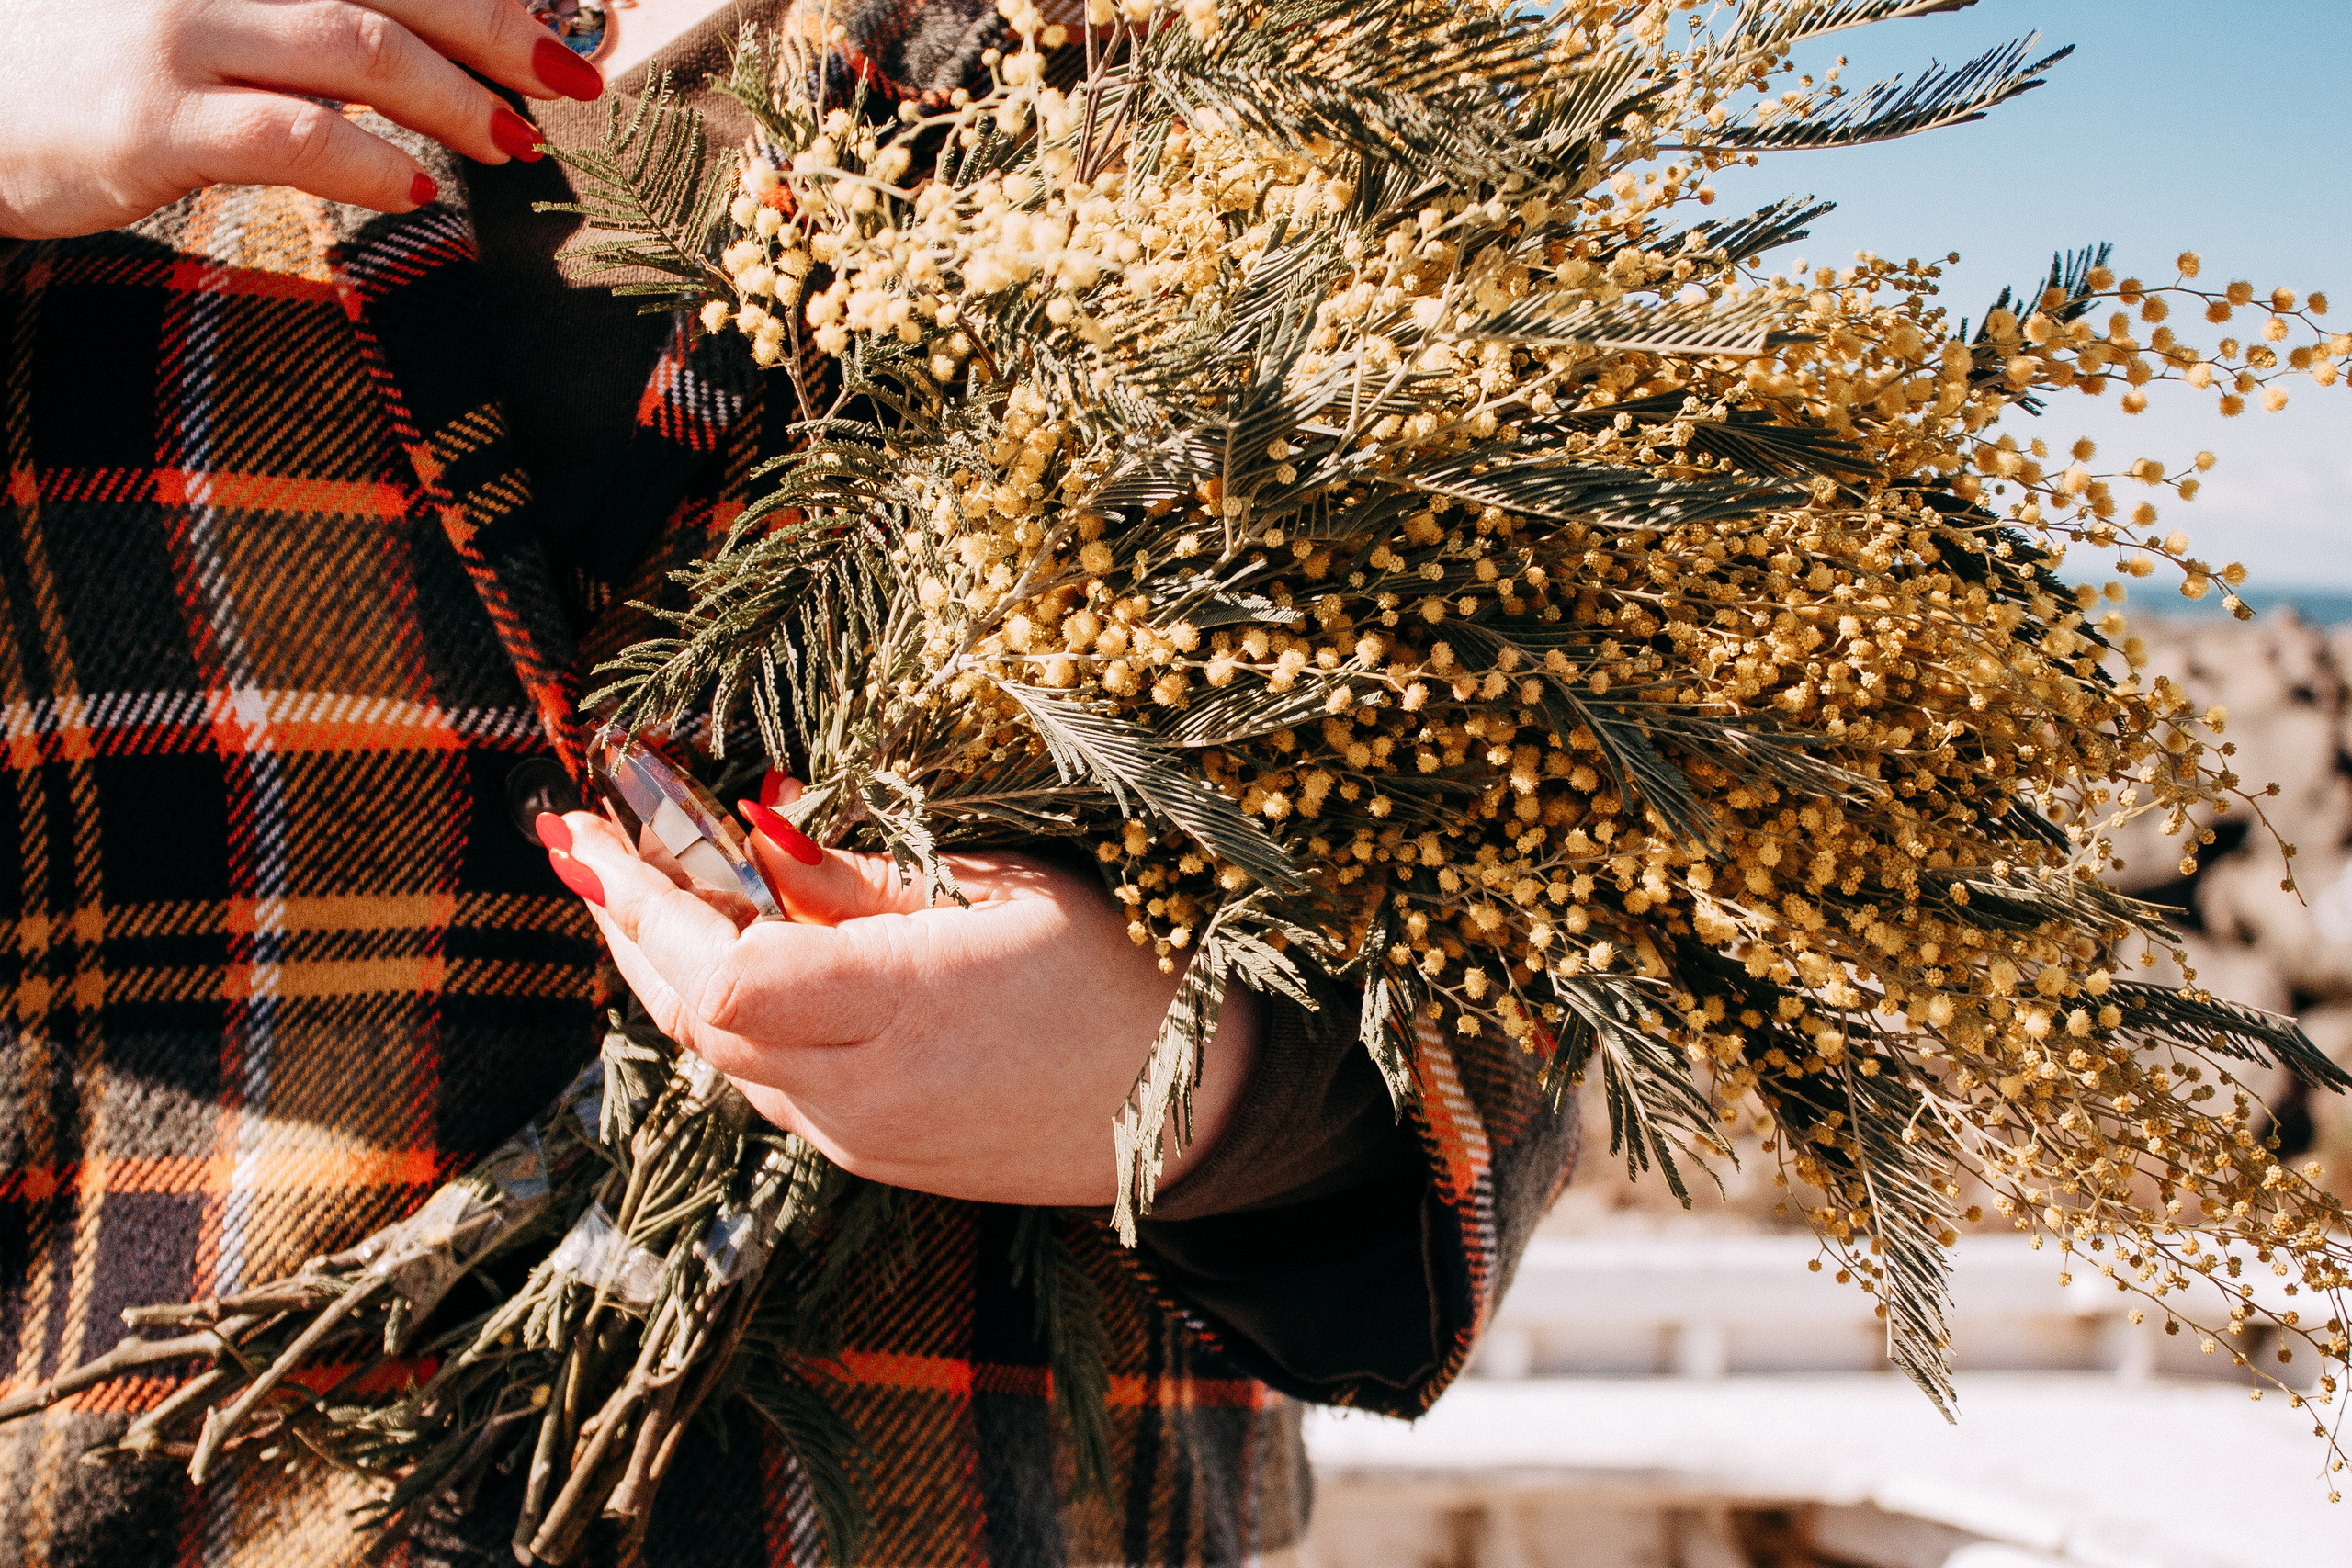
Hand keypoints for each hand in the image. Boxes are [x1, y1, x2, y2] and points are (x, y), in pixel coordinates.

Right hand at [0, 0, 606, 239]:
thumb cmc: (90, 55)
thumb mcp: (203, 8)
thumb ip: (304, 14)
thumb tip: (428, 47)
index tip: (557, 23)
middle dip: (498, 28)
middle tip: (568, 77)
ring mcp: (179, 32)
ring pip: (360, 47)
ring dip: (457, 99)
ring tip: (514, 143)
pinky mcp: (153, 119)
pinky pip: (294, 135)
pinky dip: (373, 162)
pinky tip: (417, 190)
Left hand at [539, 800, 1257, 1207]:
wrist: (1194, 1109)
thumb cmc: (1123, 972)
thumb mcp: (1004, 888)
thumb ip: (864, 874)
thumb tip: (760, 824)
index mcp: (904, 1012)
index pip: (721, 968)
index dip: (642, 899)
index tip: (588, 828)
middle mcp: (863, 1095)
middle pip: (694, 1015)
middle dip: (625, 922)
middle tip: (586, 843)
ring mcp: (862, 1140)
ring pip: (716, 1054)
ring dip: (663, 967)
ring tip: (636, 884)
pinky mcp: (871, 1158)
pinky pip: (761, 1082)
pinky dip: (721, 1011)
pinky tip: (716, 954)